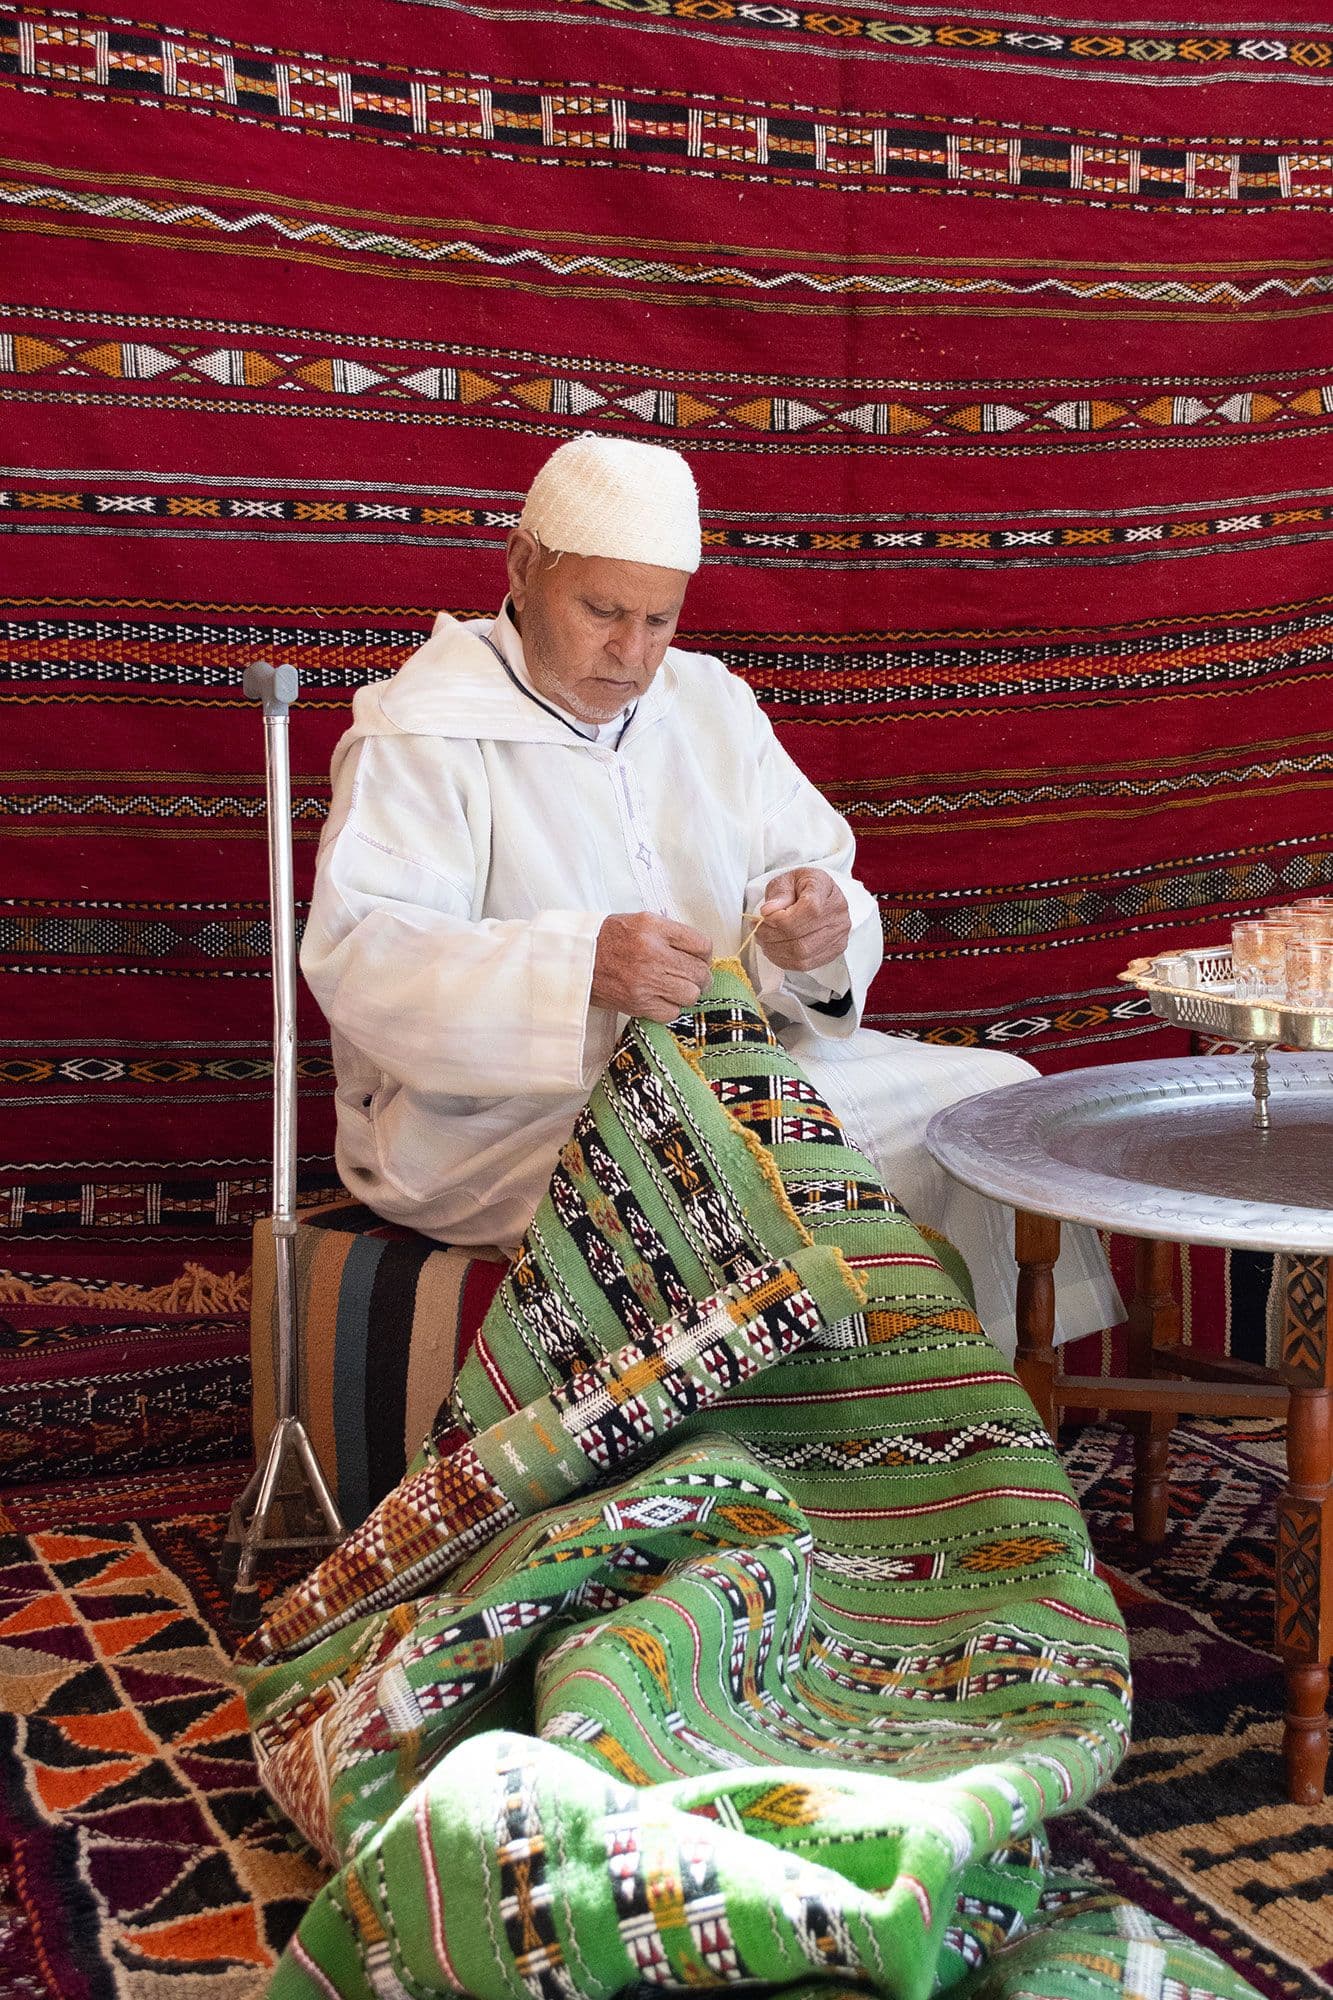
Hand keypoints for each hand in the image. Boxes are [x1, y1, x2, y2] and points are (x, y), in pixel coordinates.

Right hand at [591, 912, 711, 1022]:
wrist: (577, 959)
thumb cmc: (608, 938)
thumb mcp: (641, 921)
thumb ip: (671, 933)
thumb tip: (700, 952)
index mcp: (654, 928)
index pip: (702, 945)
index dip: (704, 954)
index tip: (697, 958)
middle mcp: (652, 953)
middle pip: (700, 973)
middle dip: (700, 976)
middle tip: (690, 975)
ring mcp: (645, 981)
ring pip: (690, 995)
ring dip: (687, 992)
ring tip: (675, 987)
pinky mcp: (638, 1003)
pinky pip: (672, 1012)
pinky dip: (670, 1007)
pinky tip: (660, 998)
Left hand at [755, 868, 849, 973]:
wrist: (818, 896)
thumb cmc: (800, 887)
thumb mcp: (786, 880)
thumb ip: (778, 893)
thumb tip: (769, 911)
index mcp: (825, 888)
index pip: (809, 909)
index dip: (781, 918)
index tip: (763, 916)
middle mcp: (837, 913)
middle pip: (802, 936)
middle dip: (772, 936)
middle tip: (758, 930)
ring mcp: (839, 934)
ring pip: (802, 953)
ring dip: (775, 950)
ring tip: (764, 940)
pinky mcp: (835, 950)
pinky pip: (806, 964)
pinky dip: (784, 960)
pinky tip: (774, 950)